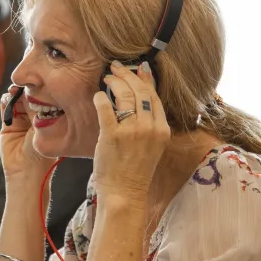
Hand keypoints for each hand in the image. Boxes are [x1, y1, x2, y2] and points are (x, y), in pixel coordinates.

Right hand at [0, 84, 56, 181]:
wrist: (26, 172)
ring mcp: (21, 120)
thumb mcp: (43, 128)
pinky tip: (8, 98)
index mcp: (49, 119)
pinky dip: (5, 101)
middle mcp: (35, 118)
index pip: (44, 98)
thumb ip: (38, 110)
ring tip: (15, 90)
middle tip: (24, 83)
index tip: (39, 81)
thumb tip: (34, 90)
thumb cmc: (42, 153)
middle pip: (29, 97)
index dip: (41, 89)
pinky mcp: (8, 124)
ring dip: (15, 94)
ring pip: (17, 101)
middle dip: (26, 89)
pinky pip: (5, 108)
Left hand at [93, 60, 170, 198]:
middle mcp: (150, 128)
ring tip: (108, 78)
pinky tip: (98, 96)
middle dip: (128, 75)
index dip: (145, 79)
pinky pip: (105, 108)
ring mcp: (131, 131)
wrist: (125, 192)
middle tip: (117, 68)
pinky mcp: (112, 135)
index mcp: (162, 129)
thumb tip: (142, 99)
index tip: (137, 68)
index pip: (154, 96)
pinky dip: (101, 98)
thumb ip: (150, 123)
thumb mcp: (152, 145)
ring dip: (115, 82)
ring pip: (125, 95)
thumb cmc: (136, 170)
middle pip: (140, 91)